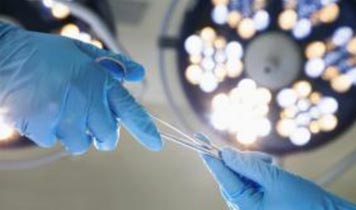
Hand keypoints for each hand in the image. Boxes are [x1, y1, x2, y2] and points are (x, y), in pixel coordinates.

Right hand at [0, 23, 161, 154]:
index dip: (145, 129)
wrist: (6, 58)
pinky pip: (56, 141)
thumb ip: (114, 64)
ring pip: (82, 143)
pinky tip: (45, 112)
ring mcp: (64, 117)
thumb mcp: (83, 51)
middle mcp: (86, 102)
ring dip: (78, 133)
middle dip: (105, 134)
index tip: (157, 144)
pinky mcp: (43, 129)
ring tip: (64, 111)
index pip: (130, 110)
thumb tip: (138, 74)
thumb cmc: (46, 54)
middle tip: (93, 120)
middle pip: (108, 137)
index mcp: (99, 81)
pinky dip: (54, 132)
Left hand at [202, 147, 355, 209]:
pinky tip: (272, 171)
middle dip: (244, 161)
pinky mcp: (255, 196)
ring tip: (272, 167)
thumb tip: (225, 152)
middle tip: (265, 160)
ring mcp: (248, 200)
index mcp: (243, 204)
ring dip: (254, 164)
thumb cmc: (302, 201)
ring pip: (239, 171)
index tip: (197, 138)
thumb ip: (247, 165)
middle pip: (230, 171)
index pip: (222, 175)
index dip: (209, 155)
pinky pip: (248, 176)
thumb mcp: (274, 179)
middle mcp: (242, 203)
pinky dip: (258, 169)